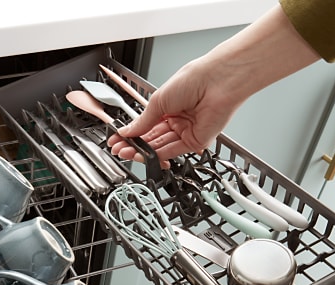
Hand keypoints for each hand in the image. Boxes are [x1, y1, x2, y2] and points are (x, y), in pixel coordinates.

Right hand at [107, 59, 240, 167]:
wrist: (217, 81)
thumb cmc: (195, 79)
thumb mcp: (159, 100)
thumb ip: (143, 120)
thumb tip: (128, 131)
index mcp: (168, 107)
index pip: (146, 126)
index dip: (131, 134)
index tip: (117, 140)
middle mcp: (177, 120)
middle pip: (152, 139)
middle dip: (134, 145)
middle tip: (119, 149)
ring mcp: (186, 131)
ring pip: (160, 147)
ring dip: (143, 152)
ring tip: (127, 152)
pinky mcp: (195, 141)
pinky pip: (173, 151)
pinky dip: (158, 155)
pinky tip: (145, 154)